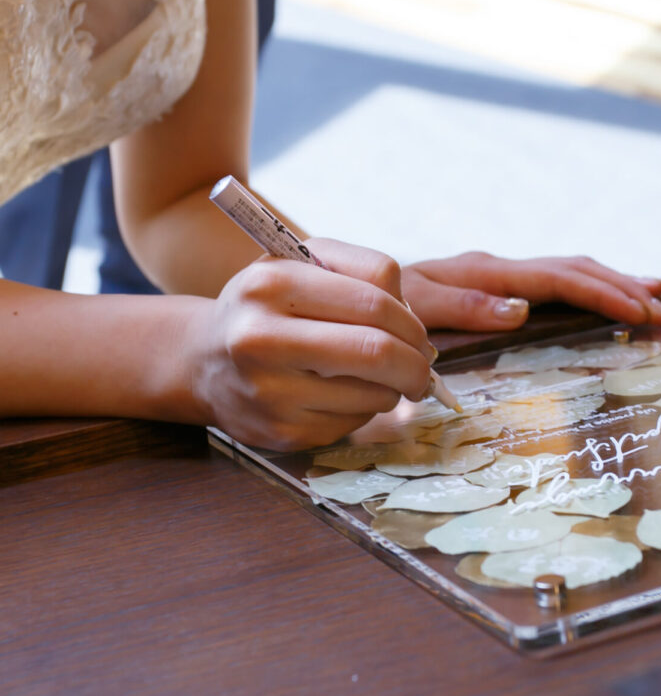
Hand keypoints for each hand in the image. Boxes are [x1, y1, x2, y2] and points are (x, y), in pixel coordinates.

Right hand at [185, 240, 432, 450]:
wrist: (202, 359)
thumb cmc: (268, 306)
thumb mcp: (302, 264)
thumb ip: (364, 272)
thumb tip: (414, 318)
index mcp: (272, 283)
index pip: (375, 298)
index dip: (412, 319)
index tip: (417, 332)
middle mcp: (261, 337)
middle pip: (378, 350)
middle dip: (416, 363)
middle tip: (423, 367)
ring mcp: (269, 391)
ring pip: (374, 393)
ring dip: (392, 387)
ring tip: (376, 377)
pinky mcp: (280, 432)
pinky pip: (354, 422)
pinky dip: (364, 409)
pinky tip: (341, 395)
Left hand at [402, 252, 660, 331]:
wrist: (355, 297)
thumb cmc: (384, 307)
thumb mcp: (417, 307)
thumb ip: (465, 307)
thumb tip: (522, 307)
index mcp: (487, 273)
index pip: (559, 279)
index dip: (604, 294)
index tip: (641, 313)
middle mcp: (498, 270)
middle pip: (573, 269)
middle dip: (620, 287)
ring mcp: (498, 277)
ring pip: (567, 271)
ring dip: (610, 283)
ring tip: (651, 294)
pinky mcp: (494, 287)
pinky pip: (550, 283)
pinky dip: (585, 288)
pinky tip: (601, 297)